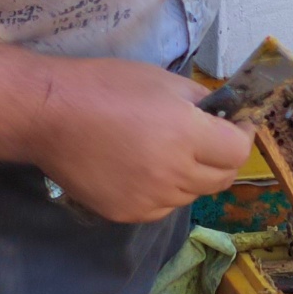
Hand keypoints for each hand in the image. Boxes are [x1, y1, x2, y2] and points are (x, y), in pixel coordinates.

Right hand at [28, 58, 254, 223]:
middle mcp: (174, 173)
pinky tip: (146, 169)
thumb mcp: (162, 80)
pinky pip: (163, 207)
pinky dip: (165, 191)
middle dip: (225, 157)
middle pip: (222, 178)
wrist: (49, 115)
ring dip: (194, 175)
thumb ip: (200, 102)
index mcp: (186, 134)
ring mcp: (151, 198)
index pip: (238, 151)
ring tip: (171, 152)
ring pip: (193, 194)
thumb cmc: (106, 86)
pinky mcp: (128, 213)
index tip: (238, 125)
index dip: (243, 135)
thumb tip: (223, 116)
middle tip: (212, 140)